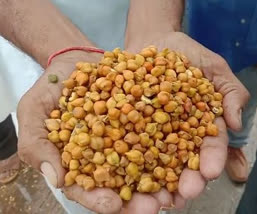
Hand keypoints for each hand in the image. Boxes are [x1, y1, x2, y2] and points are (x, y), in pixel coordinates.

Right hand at [17, 51, 165, 213]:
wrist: (77, 61)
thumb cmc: (52, 89)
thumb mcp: (34, 112)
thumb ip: (37, 143)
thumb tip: (55, 178)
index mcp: (82, 163)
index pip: (88, 189)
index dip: (98, 200)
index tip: (113, 205)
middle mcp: (110, 156)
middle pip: (125, 185)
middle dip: (140, 199)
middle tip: (156, 206)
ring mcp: (131, 140)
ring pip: (149, 166)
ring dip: (164, 180)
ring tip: (176, 190)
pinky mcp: (148, 121)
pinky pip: (163, 135)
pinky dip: (175, 147)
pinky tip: (187, 155)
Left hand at [127, 32, 248, 206]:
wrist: (153, 40)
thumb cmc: (188, 54)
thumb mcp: (214, 68)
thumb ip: (230, 92)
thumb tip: (235, 123)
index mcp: (202, 125)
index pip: (210, 146)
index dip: (211, 160)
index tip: (209, 172)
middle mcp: (178, 135)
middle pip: (184, 161)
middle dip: (186, 180)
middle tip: (183, 195)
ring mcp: (153, 133)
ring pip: (156, 162)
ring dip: (158, 183)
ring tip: (157, 201)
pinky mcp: (129, 127)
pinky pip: (127, 146)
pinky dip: (127, 164)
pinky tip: (126, 181)